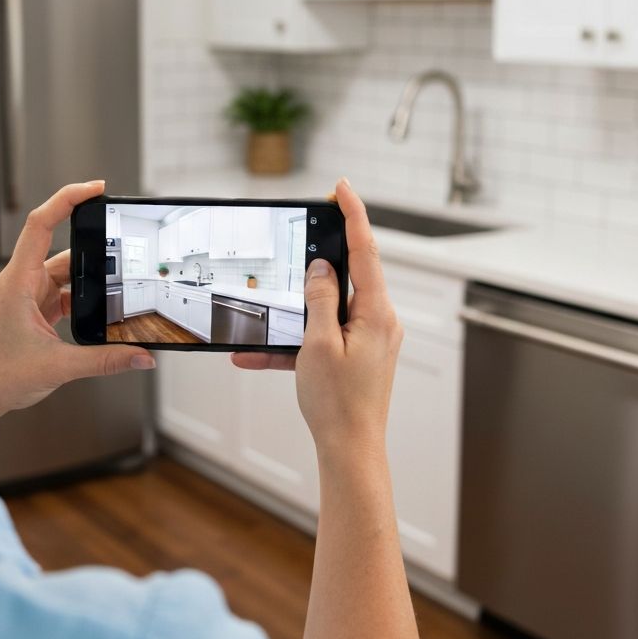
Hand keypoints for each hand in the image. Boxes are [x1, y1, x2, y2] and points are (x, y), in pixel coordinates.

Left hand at [0, 180, 154, 422]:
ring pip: (68, 272)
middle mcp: (22, 281)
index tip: (95, 188)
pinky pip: (65, 291)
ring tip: (117, 283)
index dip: (68, 199)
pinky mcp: (35, 308)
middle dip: (93, 243)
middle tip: (121, 237)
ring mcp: (28, 294)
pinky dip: (84, 296)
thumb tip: (142, 357)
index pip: (41, 223)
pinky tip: (101, 308)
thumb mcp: (58, 367)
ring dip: (90, 278)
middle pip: (64, 247)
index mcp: (18, 282)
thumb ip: (105, 360)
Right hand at [232, 178, 401, 463]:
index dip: (352, 214)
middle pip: (348, 275)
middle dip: (316, 264)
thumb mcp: (318, 344)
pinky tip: (258, 356)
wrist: (350, 450)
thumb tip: (321, 268)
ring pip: (328, 310)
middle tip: (300, 240)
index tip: (341, 188)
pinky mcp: (358, 354)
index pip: (365, 250)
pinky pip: (323, 336)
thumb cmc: (338, 404)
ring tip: (261, 334)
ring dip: (294, 317)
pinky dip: (295, 343)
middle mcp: (379, 321)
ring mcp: (370, 338)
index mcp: (376, 313)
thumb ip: (320, 299)